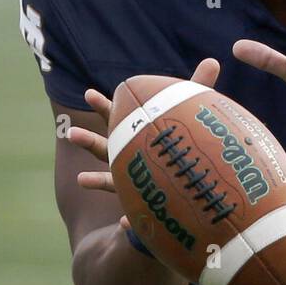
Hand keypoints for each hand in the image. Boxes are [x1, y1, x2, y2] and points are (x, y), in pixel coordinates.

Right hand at [67, 58, 221, 226]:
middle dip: (90, 141)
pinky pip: (137, 221)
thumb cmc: (186, 152)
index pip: (120, 121)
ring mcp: (137, 188)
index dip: (105, 108)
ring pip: (113, 185)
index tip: (88, 93)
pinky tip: (122, 225)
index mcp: (140, 140)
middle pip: (109, 150)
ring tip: (80, 180)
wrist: (189, 198)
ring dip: (97, 182)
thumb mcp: (193, 119)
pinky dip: (130, 224)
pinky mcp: (147, 213)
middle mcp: (133, 163)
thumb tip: (214, 59)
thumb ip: (200, 89)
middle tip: (71, 132)